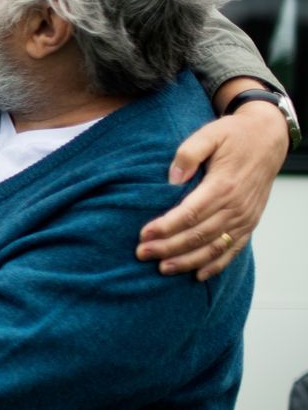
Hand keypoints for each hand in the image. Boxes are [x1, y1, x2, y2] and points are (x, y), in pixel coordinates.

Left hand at [136, 98, 286, 279]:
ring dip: (187, 260)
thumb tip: (173, 178)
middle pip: (198, 235)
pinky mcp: (249, 223)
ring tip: (162, 268)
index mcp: (223, 185)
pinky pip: (234, 249)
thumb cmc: (234, 136)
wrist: (267, 139)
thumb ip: (188, 154)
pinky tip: (197, 275)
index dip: (165, 227)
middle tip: (141, 254)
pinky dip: (216, 265)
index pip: (189, 214)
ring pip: (214, 247)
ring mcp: (244, 218)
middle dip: (168, 247)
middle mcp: (236, 206)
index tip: (143, 235)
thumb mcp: (209, 134)